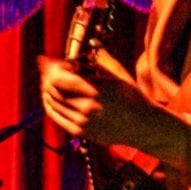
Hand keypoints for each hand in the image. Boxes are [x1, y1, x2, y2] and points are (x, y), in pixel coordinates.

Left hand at [39, 53, 183, 161]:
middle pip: (52, 90)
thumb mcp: (114, 73)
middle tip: (49, 71)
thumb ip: (90, 63)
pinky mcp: (80, 133)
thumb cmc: (131, 96)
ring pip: (52, 104)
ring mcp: (82, 123)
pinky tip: (53, 98)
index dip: (51, 69)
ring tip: (50, 82)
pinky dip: (52, 106)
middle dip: (47, 78)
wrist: (143, 125)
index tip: (52, 62)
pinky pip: (57, 117)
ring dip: (47, 91)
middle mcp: (86, 108)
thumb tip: (68, 56)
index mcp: (96, 90)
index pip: (59, 78)